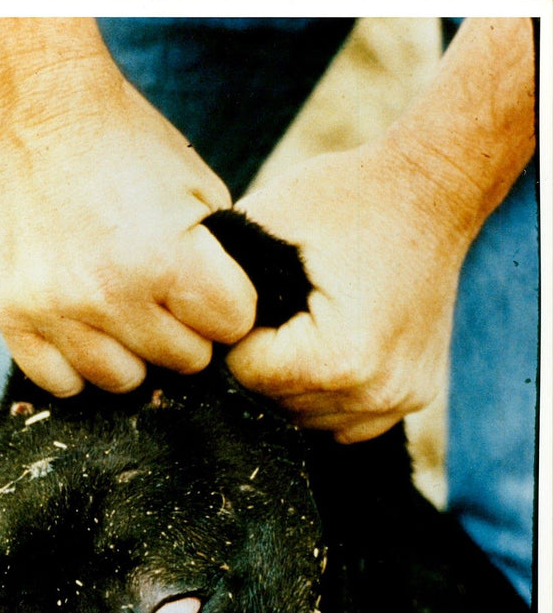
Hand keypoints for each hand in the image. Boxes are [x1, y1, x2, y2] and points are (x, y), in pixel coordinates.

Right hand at [0, 74, 255, 396]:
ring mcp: (57, 311)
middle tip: (159, 288)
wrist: (41, 112)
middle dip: (182, 328)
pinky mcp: (13, 317)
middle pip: (182, 361)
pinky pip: (61, 382)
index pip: (231, 328)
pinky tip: (80, 324)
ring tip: (119, 305)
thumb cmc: (130, 150)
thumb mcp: (201, 192)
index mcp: (168, 260)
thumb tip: (236, 325)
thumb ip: (222, 263)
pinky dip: (75, 362)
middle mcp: (110, 294)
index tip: (207, 279)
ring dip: (131, 351)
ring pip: (123, 381)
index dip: (227, 303)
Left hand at [226, 140, 468, 442]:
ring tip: (302, 326)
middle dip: (262, 361)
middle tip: (275, 309)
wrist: (434, 191)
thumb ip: (220, 275)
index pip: (247, 375)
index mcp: (339, 358)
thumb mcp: (271, 219)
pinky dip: (326, 394)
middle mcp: (375, 393)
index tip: (248, 301)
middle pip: (276, 403)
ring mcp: (398, 401)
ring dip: (291, 383)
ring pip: (306, 419)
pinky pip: (343, 421)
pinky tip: (327, 348)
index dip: (234, 336)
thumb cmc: (351, 198)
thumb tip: (179, 316)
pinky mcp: (412, 398)